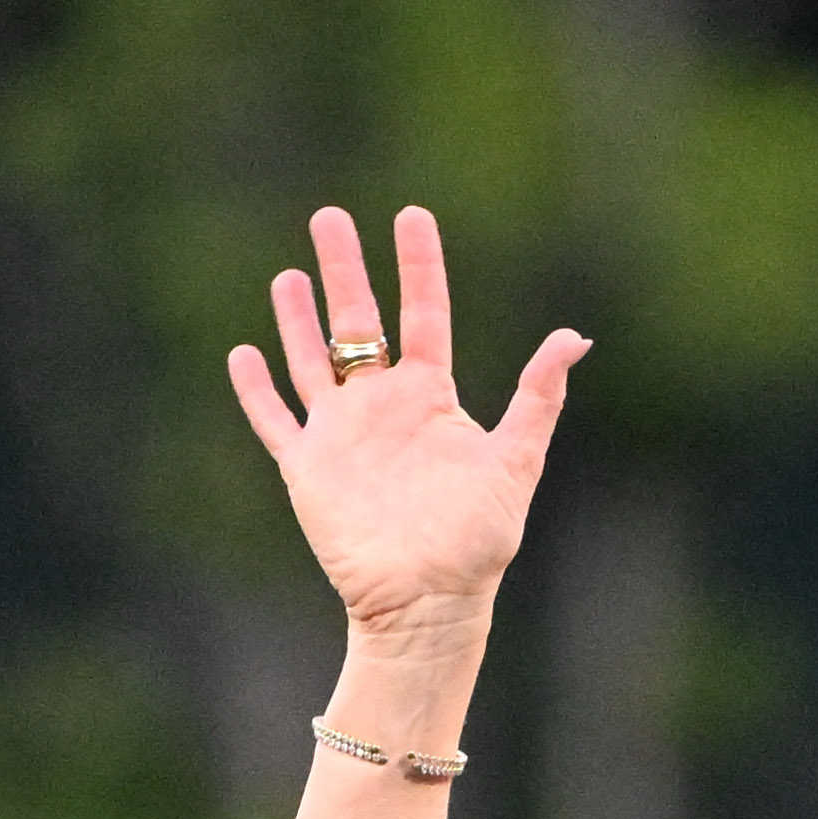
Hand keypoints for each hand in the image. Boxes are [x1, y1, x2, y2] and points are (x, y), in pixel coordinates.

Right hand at [223, 205, 588, 641]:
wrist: (428, 602)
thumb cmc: (477, 542)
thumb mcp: (514, 463)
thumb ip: (538, 398)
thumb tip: (575, 337)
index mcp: (430, 397)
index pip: (424, 314)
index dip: (418, 265)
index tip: (412, 215)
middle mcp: (383, 406)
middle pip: (358, 322)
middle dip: (343, 270)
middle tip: (329, 217)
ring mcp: (343, 435)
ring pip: (313, 361)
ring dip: (298, 319)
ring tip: (289, 276)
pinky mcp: (308, 469)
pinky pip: (275, 420)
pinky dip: (256, 390)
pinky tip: (242, 354)